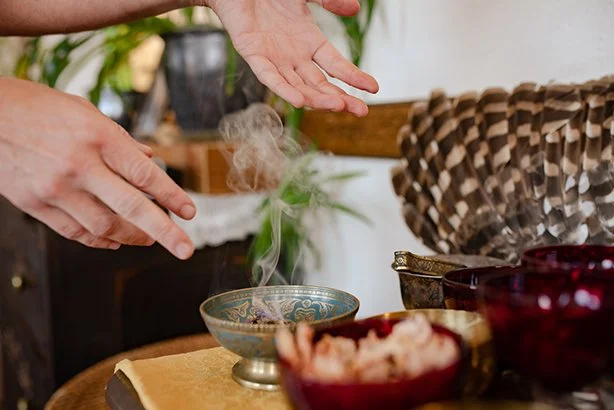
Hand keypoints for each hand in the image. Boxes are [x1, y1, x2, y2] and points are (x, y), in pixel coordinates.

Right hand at [0, 78, 195, 258]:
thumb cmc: (37, 107)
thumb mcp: (85, 111)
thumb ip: (120, 139)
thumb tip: (149, 160)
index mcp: (97, 137)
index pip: (145, 174)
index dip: (171, 196)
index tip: (191, 212)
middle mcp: (79, 165)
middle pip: (131, 207)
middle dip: (164, 233)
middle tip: (185, 250)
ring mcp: (55, 189)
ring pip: (104, 227)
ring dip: (133, 237)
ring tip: (150, 239)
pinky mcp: (35, 205)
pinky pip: (75, 232)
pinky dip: (99, 240)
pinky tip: (115, 241)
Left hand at [206, 0, 378, 116]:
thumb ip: (330, 1)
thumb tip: (355, 9)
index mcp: (310, 43)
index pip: (337, 66)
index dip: (354, 78)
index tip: (374, 88)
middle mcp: (295, 57)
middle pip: (322, 84)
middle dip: (341, 98)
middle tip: (362, 112)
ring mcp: (275, 59)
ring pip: (300, 87)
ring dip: (318, 98)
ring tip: (338, 106)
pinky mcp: (254, 55)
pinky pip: (270, 78)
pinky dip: (284, 90)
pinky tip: (299, 101)